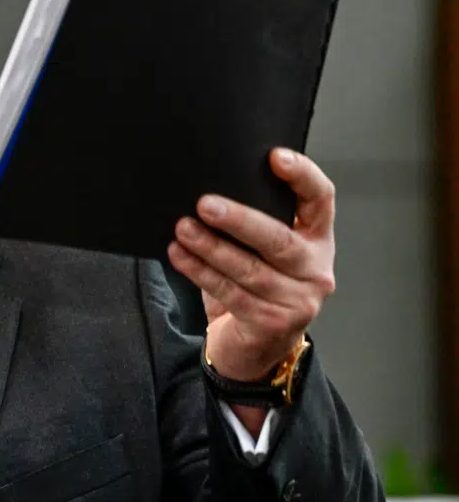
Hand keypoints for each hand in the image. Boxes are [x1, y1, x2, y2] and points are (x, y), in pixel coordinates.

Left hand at [167, 148, 335, 384]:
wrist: (256, 345)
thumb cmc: (255, 284)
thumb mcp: (262, 249)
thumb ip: (252, 220)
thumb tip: (206, 189)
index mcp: (316, 238)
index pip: (320, 198)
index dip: (302, 176)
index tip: (275, 157)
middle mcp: (315, 268)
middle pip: (280, 239)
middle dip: (240, 220)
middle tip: (205, 204)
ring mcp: (299, 300)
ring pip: (251, 269)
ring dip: (211, 247)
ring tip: (183, 229)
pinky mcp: (273, 324)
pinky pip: (232, 293)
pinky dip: (201, 272)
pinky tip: (180, 256)